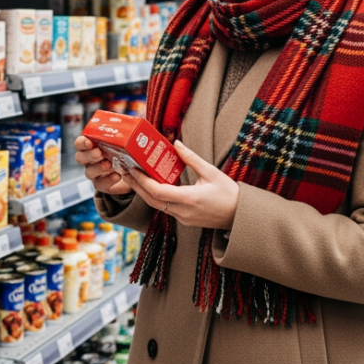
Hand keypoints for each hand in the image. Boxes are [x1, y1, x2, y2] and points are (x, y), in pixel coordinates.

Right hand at [74, 135, 131, 195]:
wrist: (131, 172)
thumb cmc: (124, 152)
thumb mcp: (124, 141)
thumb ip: (124, 132)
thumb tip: (135, 119)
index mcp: (91, 147)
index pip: (79, 143)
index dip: (82, 142)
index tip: (89, 141)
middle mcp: (89, 160)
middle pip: (80, 158)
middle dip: (88, 155)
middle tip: (99, 152)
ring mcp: (94, 173)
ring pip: (88, 172)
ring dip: (98, 167)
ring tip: (109, 164)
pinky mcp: (102, 184)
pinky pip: (100, 184)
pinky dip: (108, 180)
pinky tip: (117, 175)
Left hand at [124, 140, 239, 230]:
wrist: (240, 215)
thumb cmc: (229, 193)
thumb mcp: (212, 172)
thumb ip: (191, 158)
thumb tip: (176, 143)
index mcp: (189, 199)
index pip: (158, 191)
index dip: (142, 181)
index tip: (132, 168)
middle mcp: (182, 211)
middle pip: (151, 201)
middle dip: (136, 186)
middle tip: (123, 171)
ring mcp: (183, 218)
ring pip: (156, 206)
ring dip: (143, 192)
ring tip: (133, 177)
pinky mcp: (184, 220)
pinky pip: (165, 208)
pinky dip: (155, 197)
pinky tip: (150, 186)